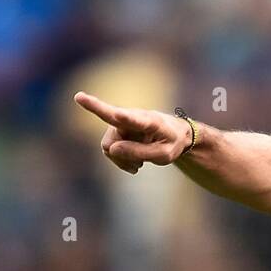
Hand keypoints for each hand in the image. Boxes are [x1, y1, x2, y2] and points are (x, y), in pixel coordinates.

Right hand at [74, 91, 191, 173]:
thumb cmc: (171, 142)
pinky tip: (134, 162)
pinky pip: (110, 151)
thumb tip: (111, 149)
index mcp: (148, 121)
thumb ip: (140, 152)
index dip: (116, 115)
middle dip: (119, 157)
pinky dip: (120, 160)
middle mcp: (131, 118)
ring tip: (139, 164)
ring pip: (108, 147)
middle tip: (137, 166)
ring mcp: (122, 123)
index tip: (94, 105)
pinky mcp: (117, 131)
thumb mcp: (164, 155)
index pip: (130, 118)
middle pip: (111, 141)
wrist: (175, 135)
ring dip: (121, 159)